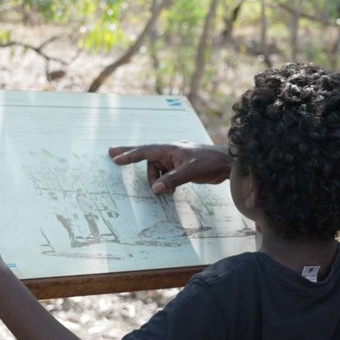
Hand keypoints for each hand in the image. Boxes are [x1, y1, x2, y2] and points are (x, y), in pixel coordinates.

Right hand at [107, 142, 230, 193]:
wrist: (227, 163)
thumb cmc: (210, 162)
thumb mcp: (190, 171)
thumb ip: (172, 179)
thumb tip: (155, 188)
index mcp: (170, 149)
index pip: (145, 151)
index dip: (129, 155)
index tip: (115, 157)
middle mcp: (170, 152)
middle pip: (146, 156)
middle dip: (130, 156)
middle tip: (112, 154)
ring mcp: (174, 159)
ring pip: (156, 170)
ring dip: (157, 180)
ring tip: (168, 190)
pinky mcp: (180, 167)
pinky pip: (165, 174)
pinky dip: (164, 182)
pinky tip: (170, 190)